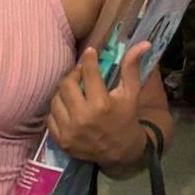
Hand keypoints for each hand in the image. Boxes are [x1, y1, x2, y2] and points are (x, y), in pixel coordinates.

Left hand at [49, 43, 152, 169]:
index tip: (89, 52)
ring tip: (73, 88)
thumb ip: (131, 68)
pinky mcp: (61, 140)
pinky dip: (57, 109)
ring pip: (56, 100)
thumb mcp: (132, 93)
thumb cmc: (126, 118)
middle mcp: (82, 118)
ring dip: (63, 91)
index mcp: (101, 105)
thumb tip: (143, 43)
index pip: (89, 74)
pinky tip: (67, 106)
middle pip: (67, 85)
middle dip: (73, 75)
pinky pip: (51, 117)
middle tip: (80, 73)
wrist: (120, 151)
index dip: (89, 59)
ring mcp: (69, 131)